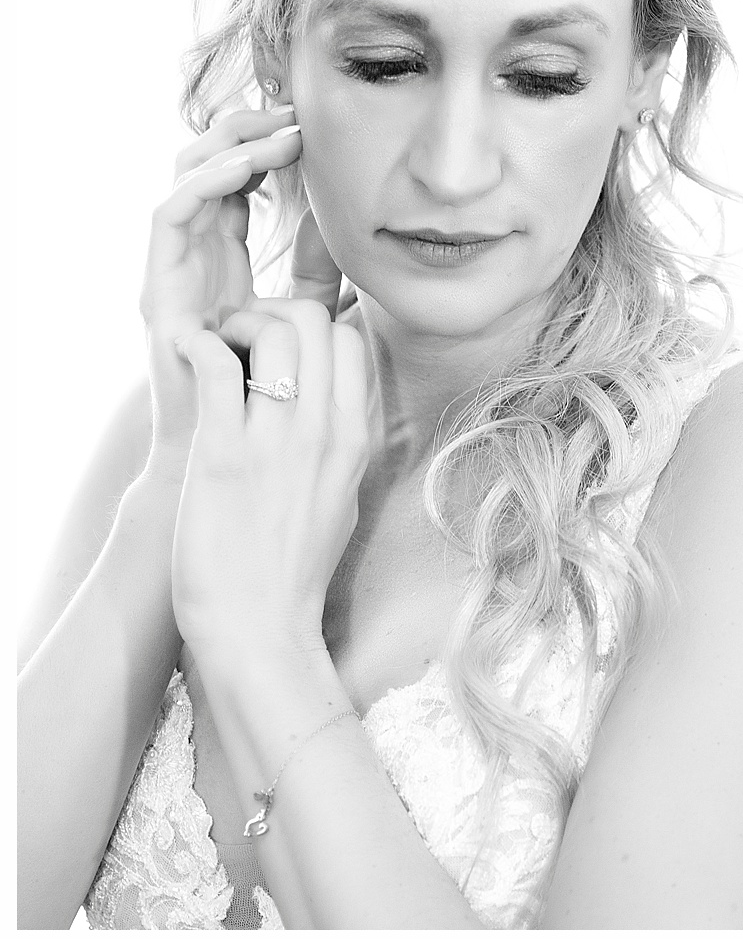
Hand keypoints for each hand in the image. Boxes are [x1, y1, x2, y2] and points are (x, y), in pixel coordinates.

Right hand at [142, 108, 303, 450]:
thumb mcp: (303, 317)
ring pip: (185, 179)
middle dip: (247, 131)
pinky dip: (205, 183)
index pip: (238, 182)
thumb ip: (317, 274)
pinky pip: (169, 216)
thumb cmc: (266, 391)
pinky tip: (245, 168)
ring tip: (278, 132)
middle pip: (206, 168)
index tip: (314, 124)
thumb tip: (341, 226)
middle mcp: (192, 257)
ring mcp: (171, 271)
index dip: (269, 145)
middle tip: (295, 113)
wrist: (229, 453)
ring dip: (231, 147)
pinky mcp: (156, 289)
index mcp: (224, 257)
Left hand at [170, 297, 369, 664]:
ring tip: (214, 348)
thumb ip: (341, 441)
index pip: (350, 339)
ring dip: (236, 324)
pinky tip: (191, 356)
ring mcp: (278, 442)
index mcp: (356, 438)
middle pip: (316, 319)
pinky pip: (220, 368)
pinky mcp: (224, 455)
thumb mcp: (343, 494)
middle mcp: (326, 431)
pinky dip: (201, 345)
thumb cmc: (293, 569)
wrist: (261, 628)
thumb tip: (330, 403)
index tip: (276, 347)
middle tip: (239, 339)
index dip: (310, 326)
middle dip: (271, 311)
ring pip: (275, 330)